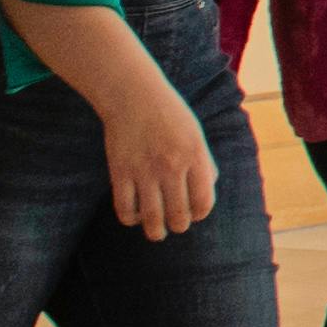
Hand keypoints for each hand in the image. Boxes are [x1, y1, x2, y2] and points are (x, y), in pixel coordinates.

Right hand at [89, 74, 221, 240]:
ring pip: (153, 220)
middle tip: (176, 223)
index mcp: (195, 156)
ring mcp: (144, 171)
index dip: (200, 214)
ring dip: (156, 232)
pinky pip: (125, 210)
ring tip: (157, 232)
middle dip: (179, 225)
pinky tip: (135, 216)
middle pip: (179, 217)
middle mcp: (171, 167)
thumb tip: (206, 193)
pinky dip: (131, 219)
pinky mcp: (120, 173)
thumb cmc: (169, 114)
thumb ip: (203, 164)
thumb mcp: (196, 134)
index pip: (204, 203)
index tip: (195, 213)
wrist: (133, 94)